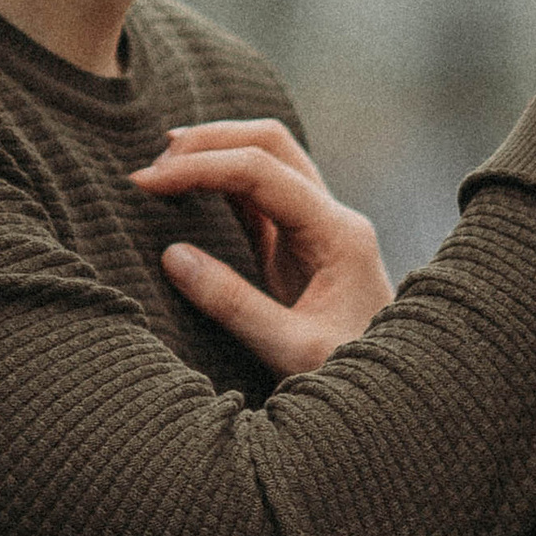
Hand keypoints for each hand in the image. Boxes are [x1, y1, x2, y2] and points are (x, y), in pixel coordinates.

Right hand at [131, 120, 394, 373]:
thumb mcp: (291, 350)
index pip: (261, 171)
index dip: (200, 167)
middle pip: (270, 144)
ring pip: (265, 160)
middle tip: (151, 168)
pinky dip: (219, 185)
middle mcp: (332, 217)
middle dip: (208, 142)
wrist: (389, 393)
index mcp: (338, 233)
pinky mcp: (300, 245)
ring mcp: (317, 227)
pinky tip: (185, 194)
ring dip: (214, 155)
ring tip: (161, 171)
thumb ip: (233, 304)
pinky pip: (258, 196)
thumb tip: (172, 256)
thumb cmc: (350, 373)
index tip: (146, 182)